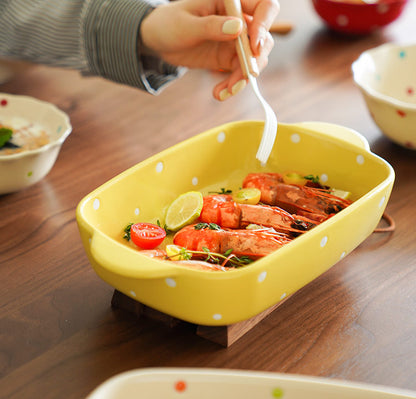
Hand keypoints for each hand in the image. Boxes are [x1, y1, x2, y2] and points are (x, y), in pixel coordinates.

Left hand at [140, 0, 279, 99]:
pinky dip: (232, 86)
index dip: (265, 25)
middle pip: (264, 38)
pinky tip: (220, 94)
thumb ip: (211, 26)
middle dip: (256, 60)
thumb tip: (237, 27)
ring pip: (254, 59)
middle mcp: (238, 20)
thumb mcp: (186, 25)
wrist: (157, 41)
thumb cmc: (168, 24)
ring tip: (225, 92)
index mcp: (229, 1)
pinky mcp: (229, 59)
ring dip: (243, 78)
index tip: (254, 47)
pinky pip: (239, 73)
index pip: (264, 6)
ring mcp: (235, 41)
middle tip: (244, 77)